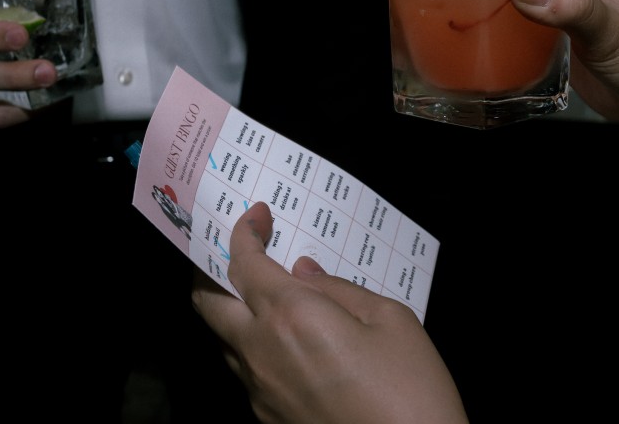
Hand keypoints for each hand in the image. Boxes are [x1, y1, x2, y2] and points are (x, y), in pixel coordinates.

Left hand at [191, 201, 468, 423]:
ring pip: (222, 339)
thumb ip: (339, 289)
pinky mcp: (267, 421)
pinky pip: (246, 372)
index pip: (243, 262)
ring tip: (261, 294)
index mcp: (291, 315)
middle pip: (207, 303)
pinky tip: (286, 342)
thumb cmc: (412, 392)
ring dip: (232, 309)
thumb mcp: (390, 319)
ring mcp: (259, 392)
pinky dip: (253, 345)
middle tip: (236, 252)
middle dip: (211, 269)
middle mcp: (261, 352)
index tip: (258, 215)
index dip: (244, 231)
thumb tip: (304, 272)